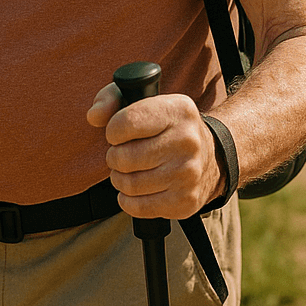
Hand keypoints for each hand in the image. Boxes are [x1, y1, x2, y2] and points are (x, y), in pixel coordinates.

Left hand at [87, 83, 222, 218]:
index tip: (117, 133)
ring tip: (127, 171)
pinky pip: (139, 207)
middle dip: (114, 157)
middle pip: (124, 157)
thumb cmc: (166, 126)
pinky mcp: (185, 201)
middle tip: (121, 154)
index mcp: (178, 110)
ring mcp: (188, 174)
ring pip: (129, 184)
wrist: (211, 157)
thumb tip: (94, 116)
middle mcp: (187, 141)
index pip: (127, 123)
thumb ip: (111, 99)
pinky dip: (128, 200)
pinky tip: (135, 189)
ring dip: (119, 179)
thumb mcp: (144, 99)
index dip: (112, 131)